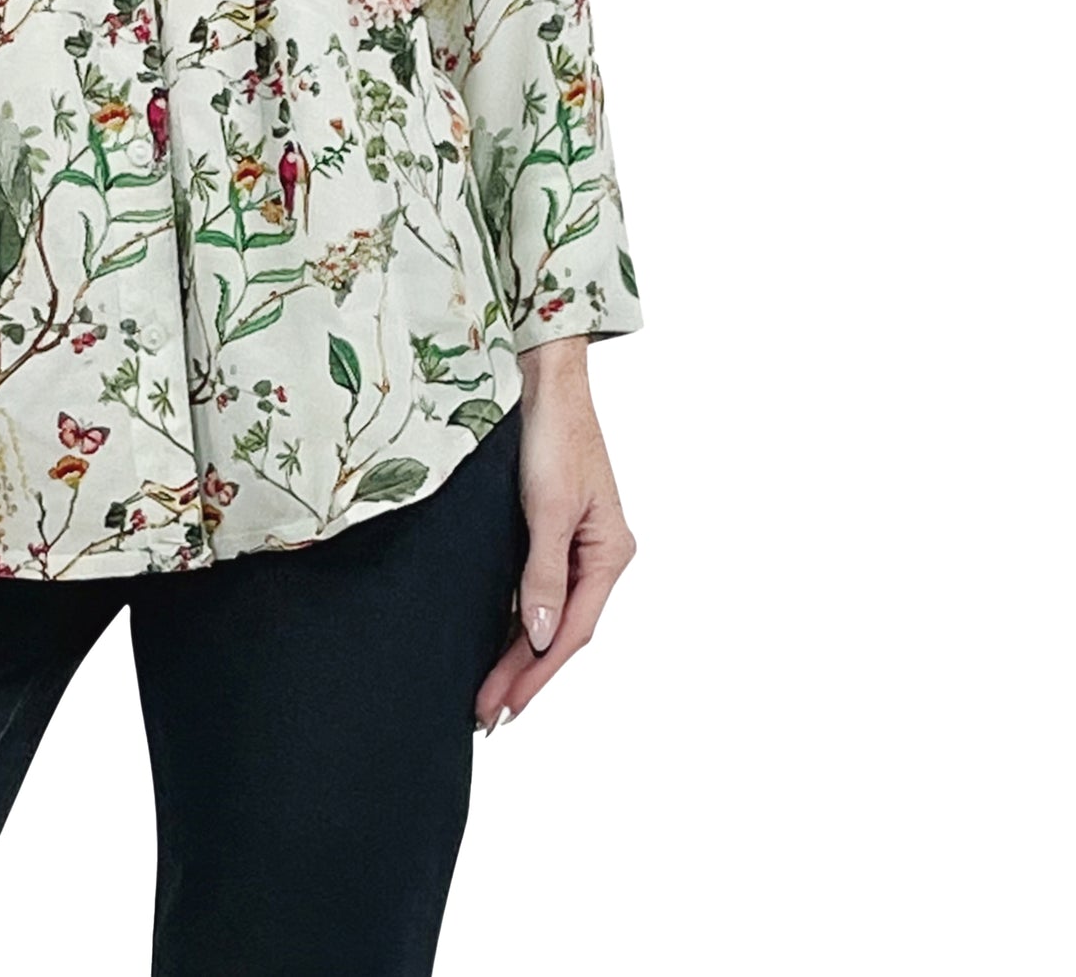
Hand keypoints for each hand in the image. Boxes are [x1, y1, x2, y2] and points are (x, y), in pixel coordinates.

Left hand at [474, 338, 636, 731]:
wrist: (546, 382)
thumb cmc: (554, 436)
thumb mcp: (549, 508)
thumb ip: (543, 575)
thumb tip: (537, 637)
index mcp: (610, 554)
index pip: (571, 631)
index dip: (536, 674)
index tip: (504, 708)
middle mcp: (599, 556)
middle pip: (559, 630)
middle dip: (522, 674)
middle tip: (486, 715)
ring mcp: (578, 545)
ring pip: (547, 614)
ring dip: (518, 653)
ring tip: (488, 694)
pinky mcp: (553, 531)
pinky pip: (537, 589)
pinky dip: (517, 619)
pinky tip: (498, 642)